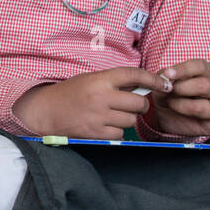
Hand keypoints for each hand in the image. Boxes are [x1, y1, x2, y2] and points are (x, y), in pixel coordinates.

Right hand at [14, 67, 170, 139]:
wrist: (45, 111)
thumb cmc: (70, 94)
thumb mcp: (90, 80)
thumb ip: (113, 83)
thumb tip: (143, 87)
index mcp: (99, 80)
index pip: (133, 75)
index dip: (152, 78)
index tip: (164, 83)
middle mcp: (100, 97)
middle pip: (138, 102)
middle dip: (140, 105)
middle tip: (133, 105)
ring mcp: (98, 116)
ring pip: (131, 120)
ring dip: (127, 119)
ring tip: (111, 115)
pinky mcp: (95, 133)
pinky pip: (120, 134)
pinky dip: (116, 131)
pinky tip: (104, 126)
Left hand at [146, 60, 209, 137]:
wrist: (164, 115)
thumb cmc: (166, 95)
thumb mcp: (161, 84)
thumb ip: (163, 79)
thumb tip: (165, 77)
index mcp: (202, 71)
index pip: (199, 66)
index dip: (183, 70)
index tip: (167, 74)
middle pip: (205, 85)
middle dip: (182, 89)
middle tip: (169, 93)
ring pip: (209, 105)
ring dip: (185, 106)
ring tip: (173, 104)